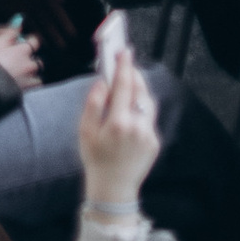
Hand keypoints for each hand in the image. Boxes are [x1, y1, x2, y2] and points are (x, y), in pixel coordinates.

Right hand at [0, 23, 42, 90]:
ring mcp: (29, 80)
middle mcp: (29, 65)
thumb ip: (11, 31)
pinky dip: (31, 85)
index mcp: (23, 51)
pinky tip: (24, 85)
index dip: (30, 40)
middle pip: (38, 60)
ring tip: (23, 73)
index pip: (34, 41)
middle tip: (22, 59)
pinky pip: (34, 88)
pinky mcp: (25, 92)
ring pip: (38, 75)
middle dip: (32, 59)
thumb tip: (20, 20)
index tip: (26, 40)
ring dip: (33, 73)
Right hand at [76, 29, 160, 205]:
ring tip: (129, 83)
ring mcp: (148, 135)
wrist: (113, 189)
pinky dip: (141, 108)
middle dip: (134, 74)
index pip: (124, 85)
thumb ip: (94, 103)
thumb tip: (103, 82)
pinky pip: (148, 118)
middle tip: (126, 63)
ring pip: (148, 103)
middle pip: (140, 90)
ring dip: (140, 89)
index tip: (124, 50)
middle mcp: (137, 127)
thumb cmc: (95, 159)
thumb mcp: (85, 131)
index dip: (124, 66)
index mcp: (118, 122)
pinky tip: (130, 109)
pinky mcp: (154, 143)